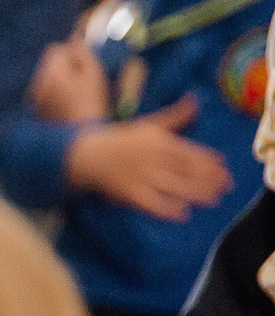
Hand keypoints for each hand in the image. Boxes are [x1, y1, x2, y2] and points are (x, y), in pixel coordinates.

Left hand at [29, 40, 109, 123]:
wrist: (81, 140)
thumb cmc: (92, 104)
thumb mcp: (93, 74)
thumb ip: (83, 53)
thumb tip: (74, 38)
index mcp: (51, 73)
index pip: (55, 50)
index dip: (72, 53)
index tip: (85, 64)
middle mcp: (37, 85)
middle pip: (49, 65)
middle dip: (64, 66)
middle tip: (83, 80)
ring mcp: (34, 101)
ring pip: (46, 80)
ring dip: (59, 81)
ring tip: (77, 95)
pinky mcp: (36, 114)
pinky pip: (44, 96)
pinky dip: (54, 96)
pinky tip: (68, 107)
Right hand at [67, 97, 234, 219]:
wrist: (88, 155)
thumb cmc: (122, 139)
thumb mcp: (150, 123)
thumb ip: (176, 116)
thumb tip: (195, 101)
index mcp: (160, 141)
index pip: (191, 153)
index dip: (209, 162)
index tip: (224, 168)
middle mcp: (153, 159)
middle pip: (187, 172)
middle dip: (208, 179)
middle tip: (226, 186)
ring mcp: (142, 177)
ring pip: (174, 188)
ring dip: (196, 195)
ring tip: (213, 200)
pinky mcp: (130, 194)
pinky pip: (152, 204)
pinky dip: (167, 210)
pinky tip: (182, 214)